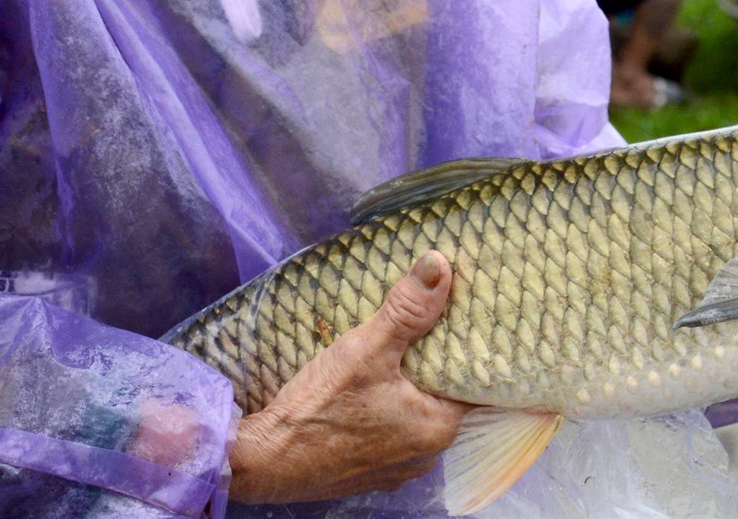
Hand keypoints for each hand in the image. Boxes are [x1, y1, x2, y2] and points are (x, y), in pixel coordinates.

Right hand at [228, 252, 471, 502]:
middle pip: (442, 398)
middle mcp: (426, 455)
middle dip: (433, 364)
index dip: (466, 348)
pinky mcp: (369, 472)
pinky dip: (385, 410)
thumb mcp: (365, 349)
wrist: (266, 462)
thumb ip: (407, 310)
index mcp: (438, 428)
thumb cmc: (319, 408)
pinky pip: (391, 433)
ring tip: (398, 349)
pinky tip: (368, 388)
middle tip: (425, 323)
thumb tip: (440, 264)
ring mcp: (397, 468)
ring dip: (407, 388)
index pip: (470, 382)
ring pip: (415, 416)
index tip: (459, 318)